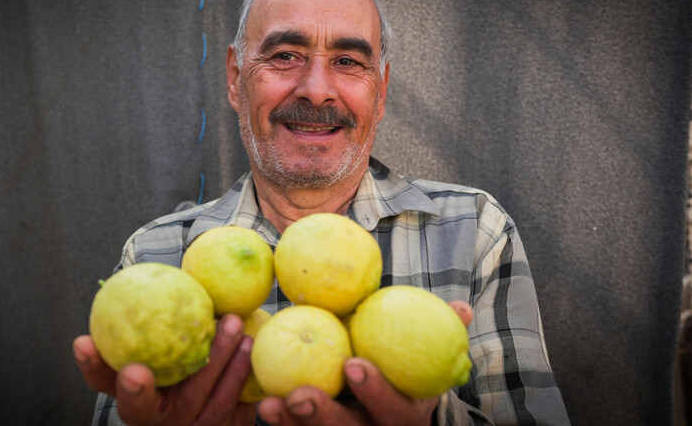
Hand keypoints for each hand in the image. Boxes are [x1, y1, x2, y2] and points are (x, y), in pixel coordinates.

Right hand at [73, 314, 256, 425]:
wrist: (225, 395)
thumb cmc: (188, 351)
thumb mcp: (170, 334)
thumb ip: (159, 313)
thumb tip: (152, 268)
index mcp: (133, 394)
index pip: (102, 382)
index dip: (92, 365)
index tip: (83, 341)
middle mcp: (155, 417)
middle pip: (142, 408)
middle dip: (136, 391)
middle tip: (136, 368)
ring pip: (197, 401)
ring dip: (215, 362)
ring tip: (230, 325)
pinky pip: (230, 403)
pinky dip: (239, 371)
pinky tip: (248, 343)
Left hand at [257, 300, 473, 425]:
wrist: (394, 411)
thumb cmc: (407, 373)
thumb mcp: (429, 358)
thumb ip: (444, 332)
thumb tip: (462, 307)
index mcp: (404, 415)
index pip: (393, 409)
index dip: (375, 391)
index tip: (353, 363)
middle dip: (324, 417)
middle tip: (298, 394)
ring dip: (292, 424)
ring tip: (269, 403)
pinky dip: (280, 424)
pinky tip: (260, 402)